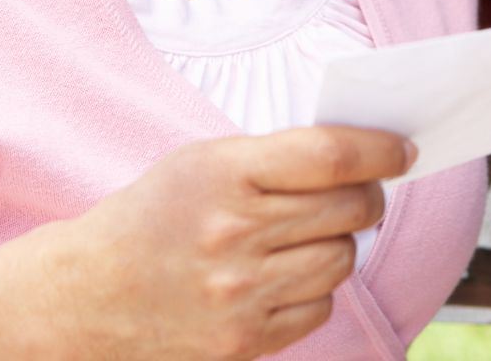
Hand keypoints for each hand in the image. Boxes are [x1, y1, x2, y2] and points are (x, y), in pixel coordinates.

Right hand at [49, 127, 411, 359]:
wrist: (87, 295)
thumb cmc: (157, 212)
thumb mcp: (206, 160)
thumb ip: (278, 155)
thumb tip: (362, 158)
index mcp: (227, 172)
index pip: (331, 156)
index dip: (381, 149)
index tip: (403, 149)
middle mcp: (236, 232)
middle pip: (351, 208)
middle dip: (370, 195)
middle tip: (362, 191)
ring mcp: (241, 292)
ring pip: (343, 258)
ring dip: (343, 242)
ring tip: (313, 234)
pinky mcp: (243, 340)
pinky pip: (320, 307)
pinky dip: (318, 288)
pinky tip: (289, 273)